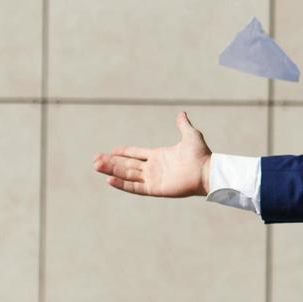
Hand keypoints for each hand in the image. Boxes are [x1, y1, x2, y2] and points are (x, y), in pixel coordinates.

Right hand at [93, 111, 211, 197]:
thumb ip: (183, 125)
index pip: (135, 154)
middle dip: (111, 162)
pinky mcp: (154, 189)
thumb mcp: (191, 135)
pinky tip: (109, 179)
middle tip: (95, 159)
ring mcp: (153, 178)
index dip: (122, 152)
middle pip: (127, 164)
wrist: (207, 171)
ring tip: (96, 166)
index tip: (109, 151)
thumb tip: (181, 113)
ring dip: (112, 171)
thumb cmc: (201, 155)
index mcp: (158, 156)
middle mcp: (153, 168)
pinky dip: (122, 184)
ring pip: (127, 174)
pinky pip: (135, 187)